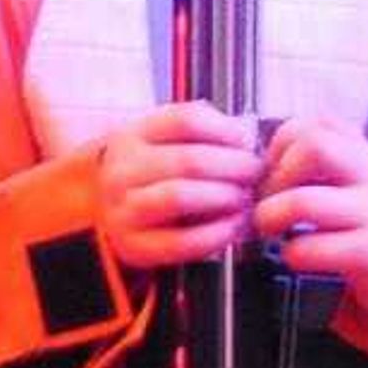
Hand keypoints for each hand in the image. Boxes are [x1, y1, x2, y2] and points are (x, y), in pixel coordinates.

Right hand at [95, 101, 264, 271]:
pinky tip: (233, 226)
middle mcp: (122, 171)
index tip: (247, 140)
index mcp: (132, 136)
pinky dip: (215, 234)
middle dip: (232, 166)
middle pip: (188, 160)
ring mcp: (123, 210)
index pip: (185, 120)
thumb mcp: (163, 142)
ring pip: (179, 196)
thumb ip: (200, 132)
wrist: (112, 215)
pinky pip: (180, 242)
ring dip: (222, 196)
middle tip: (255, 172)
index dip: (224, 129)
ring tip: (244, 198)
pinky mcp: (133, 247)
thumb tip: (246, 135)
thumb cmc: (153, 174)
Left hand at [255, 117, 367, 333]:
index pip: (318, 122)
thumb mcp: (364, 182)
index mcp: (367, 155)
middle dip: (276, 173)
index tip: (274, 170)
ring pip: (303, 201)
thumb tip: (268, 162)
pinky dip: (292, 253)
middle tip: (269, 199)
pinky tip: (298, 256)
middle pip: (313, 146)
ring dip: (272, 215)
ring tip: (271, 228)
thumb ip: (329, 162)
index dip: (283, 142)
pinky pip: (312, 248)